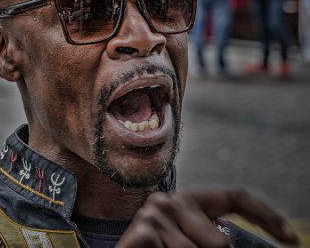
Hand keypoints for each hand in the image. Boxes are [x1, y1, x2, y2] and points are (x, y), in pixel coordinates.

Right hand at [116, 189, 298, 246]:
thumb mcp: (191, 245)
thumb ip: (212, 240)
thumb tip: (232, 244)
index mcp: (188, 201)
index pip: (235, 197)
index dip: (266, 216)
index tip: (293, 239)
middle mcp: (170, 200)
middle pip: (221, 242)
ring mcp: (155, 214)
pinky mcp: (146, 231)